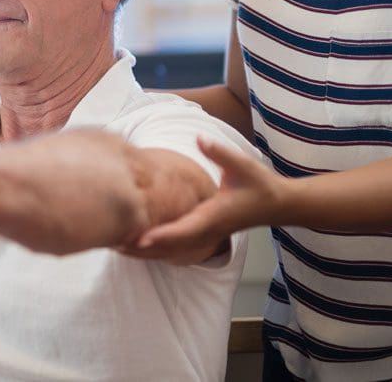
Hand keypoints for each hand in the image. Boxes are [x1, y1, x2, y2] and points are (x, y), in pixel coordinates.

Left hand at [126, 138, 284, 262]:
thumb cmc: (260, 183)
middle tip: (114, 244)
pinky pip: (177, 247)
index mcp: (214, 215)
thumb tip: (200, 139)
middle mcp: (208, 230)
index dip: (162, 236)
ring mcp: (206, 235)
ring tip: (116, 246)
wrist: (278, 205)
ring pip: (172, 251)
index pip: (185, 229)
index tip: (140, 239)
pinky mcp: (204, 235)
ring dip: (146, 251)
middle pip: (172, 246)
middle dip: (144, 247)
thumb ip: (220, 153)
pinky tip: (136, 244)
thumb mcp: (242, 164)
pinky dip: (156, 248)